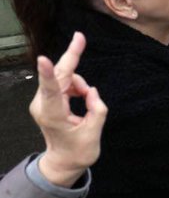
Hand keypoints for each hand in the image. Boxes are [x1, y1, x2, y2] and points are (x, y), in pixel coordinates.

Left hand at [29, 32, 107, 187]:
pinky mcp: (47, 99)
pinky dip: (76, 88)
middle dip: (72, 58)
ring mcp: (43, 101)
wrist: (63, 161)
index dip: (48, 73)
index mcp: (53, 116)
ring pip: (65, 78)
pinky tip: (81, 99)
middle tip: (80, 37)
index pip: (51, 91)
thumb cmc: (78, 152)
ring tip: (88, 104)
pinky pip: (64, 83)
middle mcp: (43, 105)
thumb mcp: (93, 134)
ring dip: (80, 85)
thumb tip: (91, 91)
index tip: (43, 60)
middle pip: (60, 75)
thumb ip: (96, 109)